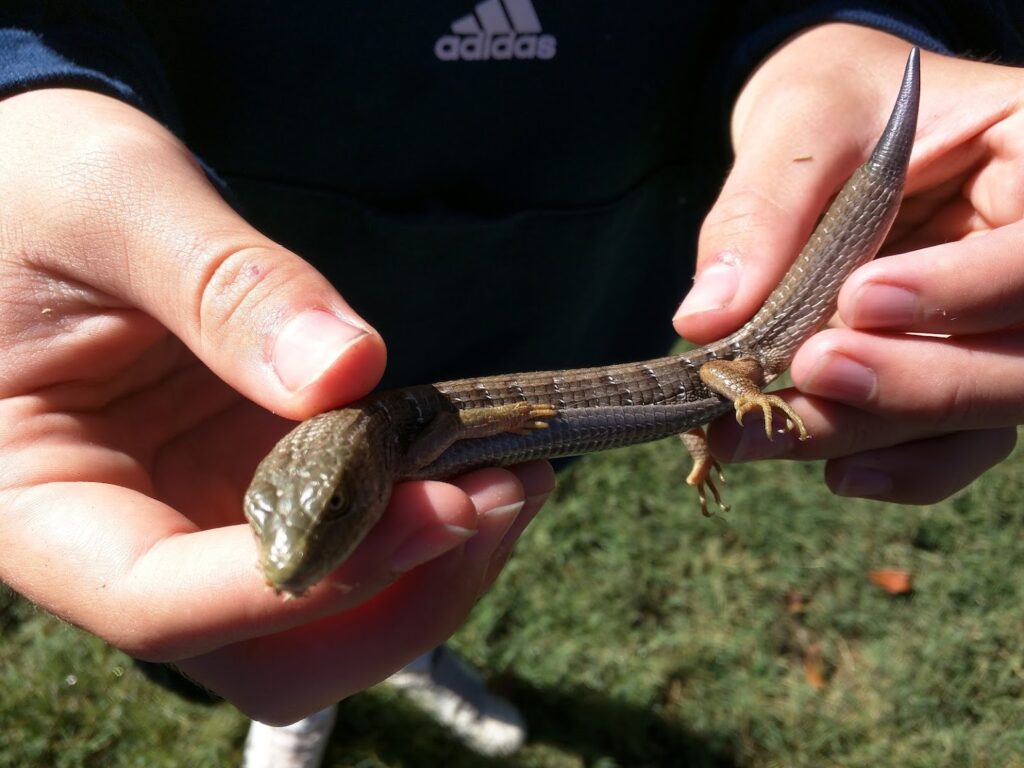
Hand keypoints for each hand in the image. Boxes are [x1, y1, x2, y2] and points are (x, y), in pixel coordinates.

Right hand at [0, 88, 552, 722]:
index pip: (161, 601)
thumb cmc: (39, 183)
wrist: (45, 179)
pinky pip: (354, 537)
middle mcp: (129, 536)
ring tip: (518, 476)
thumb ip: (222, 286)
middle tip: (497, 502)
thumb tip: (347, 369)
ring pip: (326, 614)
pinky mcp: (264, 481)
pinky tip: (486, 457)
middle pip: (265, 650)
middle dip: (394, 600)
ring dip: (432, 568)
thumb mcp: (115, 205)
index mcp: (43, 503)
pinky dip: (426, 516)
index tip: (436, 510)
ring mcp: (206, 517)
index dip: (306, 578)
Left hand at [675, 23, 1023, 503]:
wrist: (832, 134)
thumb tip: (709, 321)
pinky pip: (955, 442)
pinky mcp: (955, 369)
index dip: (965, 288)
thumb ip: (763, 213)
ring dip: (873, 432)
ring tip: (762, 432)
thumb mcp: (800, 125)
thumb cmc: (834, 105)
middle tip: (807, 375)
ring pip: (981, 410)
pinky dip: (898, 465)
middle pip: (1023, 353)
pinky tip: (830, 466)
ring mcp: (1001, 323)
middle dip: (914, 382)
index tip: (856, 300)